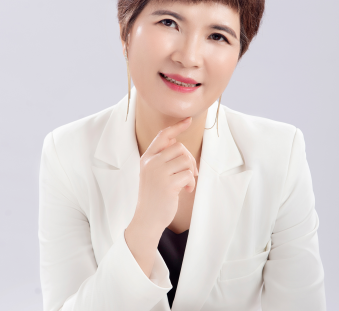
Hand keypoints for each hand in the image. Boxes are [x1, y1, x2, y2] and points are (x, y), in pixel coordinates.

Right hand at [133, 117, 197, 233]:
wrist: (147, 218)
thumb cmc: (154, 195)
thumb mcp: (153, 173)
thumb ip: (162, 159)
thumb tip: (178, 144)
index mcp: (147, 158)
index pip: (163, 136)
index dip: (177, 127)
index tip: (188, 120)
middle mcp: (151, 162)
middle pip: (179, 147)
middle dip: (189, 159)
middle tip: (189, 172)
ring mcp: (158, 172)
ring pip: (186, 160)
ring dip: (191, 172)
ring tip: (186, 182)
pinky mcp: (168, 184)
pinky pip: (189, 174)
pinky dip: (191, 182)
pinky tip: (186, 190)